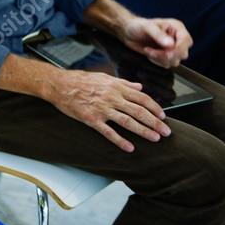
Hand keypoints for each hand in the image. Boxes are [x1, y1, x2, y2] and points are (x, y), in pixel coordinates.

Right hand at [46, 68, 170, 152]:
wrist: (58, 85)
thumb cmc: (80, 80)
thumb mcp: (104, 77)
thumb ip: (123, 83)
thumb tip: (139, 87)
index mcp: (116, 87)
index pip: (142, 98)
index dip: (155, 108)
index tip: (163, 117)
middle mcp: (111, 97)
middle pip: (139, 111)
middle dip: (155, 123)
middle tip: (166, 132)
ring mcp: (102, 109)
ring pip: (127, 122)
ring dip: (143, 131)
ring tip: (155, 138)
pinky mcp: (91, 119)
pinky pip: (108, 132)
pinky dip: (120, 140)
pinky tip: (129, 147)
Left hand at [119, 16, 191, 67]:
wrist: (127, 32)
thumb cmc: (137, 25)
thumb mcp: (147, 27)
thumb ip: (158, 35)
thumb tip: (171, 45)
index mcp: (177, 28)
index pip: (186, 40)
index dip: (178, 48)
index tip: (167, 51)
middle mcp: (177, 38)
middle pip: (182, 53)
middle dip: (167, 55)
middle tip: (153, 51)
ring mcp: (172, 48)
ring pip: (175, 61)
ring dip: (160, 58)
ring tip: (149, 50)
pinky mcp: (166, 56)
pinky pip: (167, 64)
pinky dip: (157, 61)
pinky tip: (149, 53)